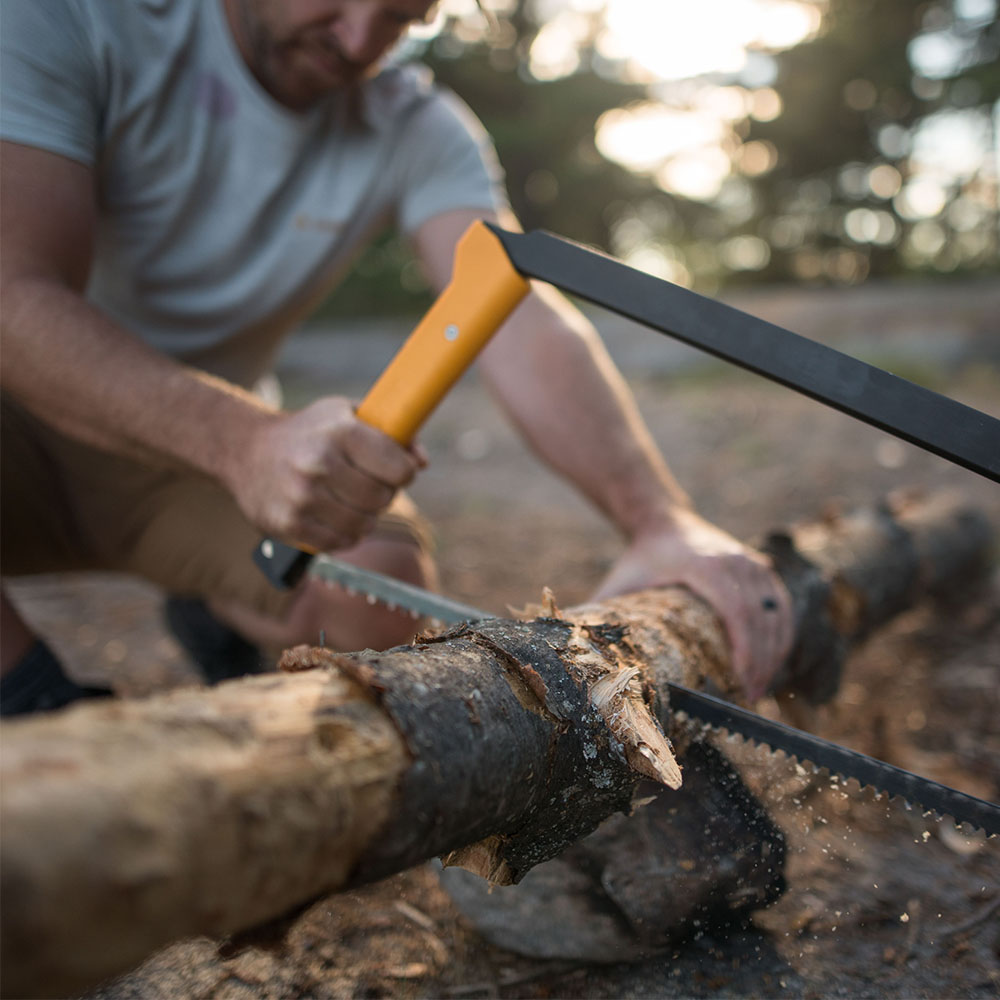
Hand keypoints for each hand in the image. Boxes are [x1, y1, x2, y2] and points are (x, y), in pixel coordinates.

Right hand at [228, 396, 424, 552]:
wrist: (245, 448)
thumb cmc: (311, 431)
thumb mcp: (348, 414)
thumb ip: (392, 432)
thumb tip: (421, 462)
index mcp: (340, 432)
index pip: (399, 468)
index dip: (403, 472)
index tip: (395, 470)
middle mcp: (319, 463)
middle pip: (382, 498)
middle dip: (384, 494)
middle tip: (370, 485)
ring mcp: (301, 496)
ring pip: (363, 525)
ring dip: (366, 517)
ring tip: (353, 502)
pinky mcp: (288, 524)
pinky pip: (339, 542)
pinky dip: (345, 534)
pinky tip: (336, 517)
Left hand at [590, 509, 793, 699]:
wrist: (662, 520)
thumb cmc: (640, 557)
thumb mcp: (621, 582)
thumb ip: (603, 613)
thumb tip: (581, 654)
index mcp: (703, 565)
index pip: (736, 610)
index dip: (745, 650)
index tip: (742, 682)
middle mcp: (734, 560)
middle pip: (761, 617)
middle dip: (761, 661)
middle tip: (751, 697)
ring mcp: (750, 561)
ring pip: (776, 612)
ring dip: (775, 652)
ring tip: (761, 687)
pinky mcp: (760, 567)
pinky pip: (781, 604)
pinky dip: (782, 633)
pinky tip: (775, 661)